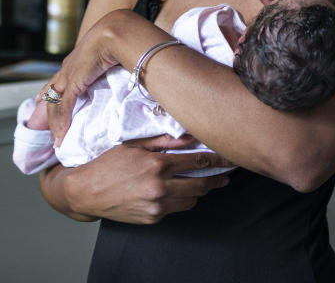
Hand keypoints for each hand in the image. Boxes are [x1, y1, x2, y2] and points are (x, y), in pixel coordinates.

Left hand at [45, 10, 138, 145]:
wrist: (117, 32)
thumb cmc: (123, 36)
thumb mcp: (116, 49)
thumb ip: (118, 59)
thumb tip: (134, 63)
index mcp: (77, 57)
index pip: (60, 77)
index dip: (52, 89)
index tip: (44, 98)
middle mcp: (68, 67)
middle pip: (52, 93)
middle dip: (50, 110)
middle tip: (50, 126)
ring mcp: (68, 76)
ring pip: (55, 103)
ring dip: (55, 123)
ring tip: (57, 139)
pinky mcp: (73, 84)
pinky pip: (64, 107)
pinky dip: (62, 122)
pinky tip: (62, 134)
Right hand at [62, 135, 232, 223]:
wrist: (84, 192)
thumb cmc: (107, 164)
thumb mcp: (135, 145)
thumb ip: (165, 141)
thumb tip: (191, 136)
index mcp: (158, 165)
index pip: (199, 162)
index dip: (218, 159)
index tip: (229, 158)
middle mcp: (160, 187)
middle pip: (201, 184)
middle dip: (217, 179)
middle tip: (226, 175)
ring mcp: (156, 206)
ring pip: (191, 200)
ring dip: (200, 191)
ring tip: (205, 183)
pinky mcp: (152, 218)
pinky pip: (175, 209)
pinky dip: (180, 200)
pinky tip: (178, 192)